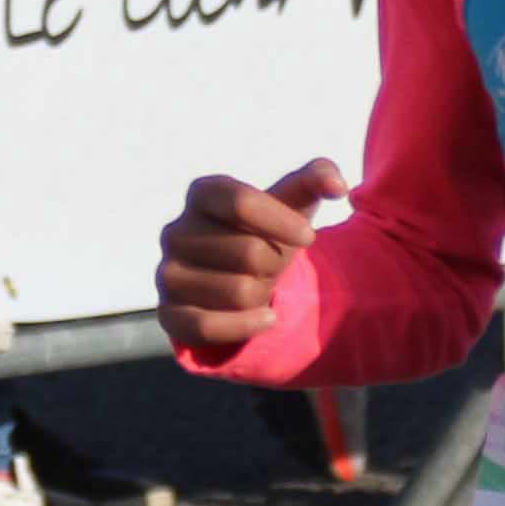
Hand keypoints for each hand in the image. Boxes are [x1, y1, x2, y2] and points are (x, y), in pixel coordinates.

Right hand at [156, 158, 344, 353]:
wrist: (244, 278)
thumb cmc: (268, 232)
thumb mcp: (293, 202)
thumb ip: (318, 178)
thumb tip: (337, 185)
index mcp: (202, 194)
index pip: (240, 202)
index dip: (282, 221)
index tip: (310, 237)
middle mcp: (175, 232)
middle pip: (248, 252)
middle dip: (275, 264)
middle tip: (272, 264)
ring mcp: (167, 275)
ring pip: (237, 292)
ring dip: (263, 294)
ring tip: (258, 285)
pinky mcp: (169, 315)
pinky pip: (209, 327)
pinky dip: (247, 325)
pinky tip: (266, 318)